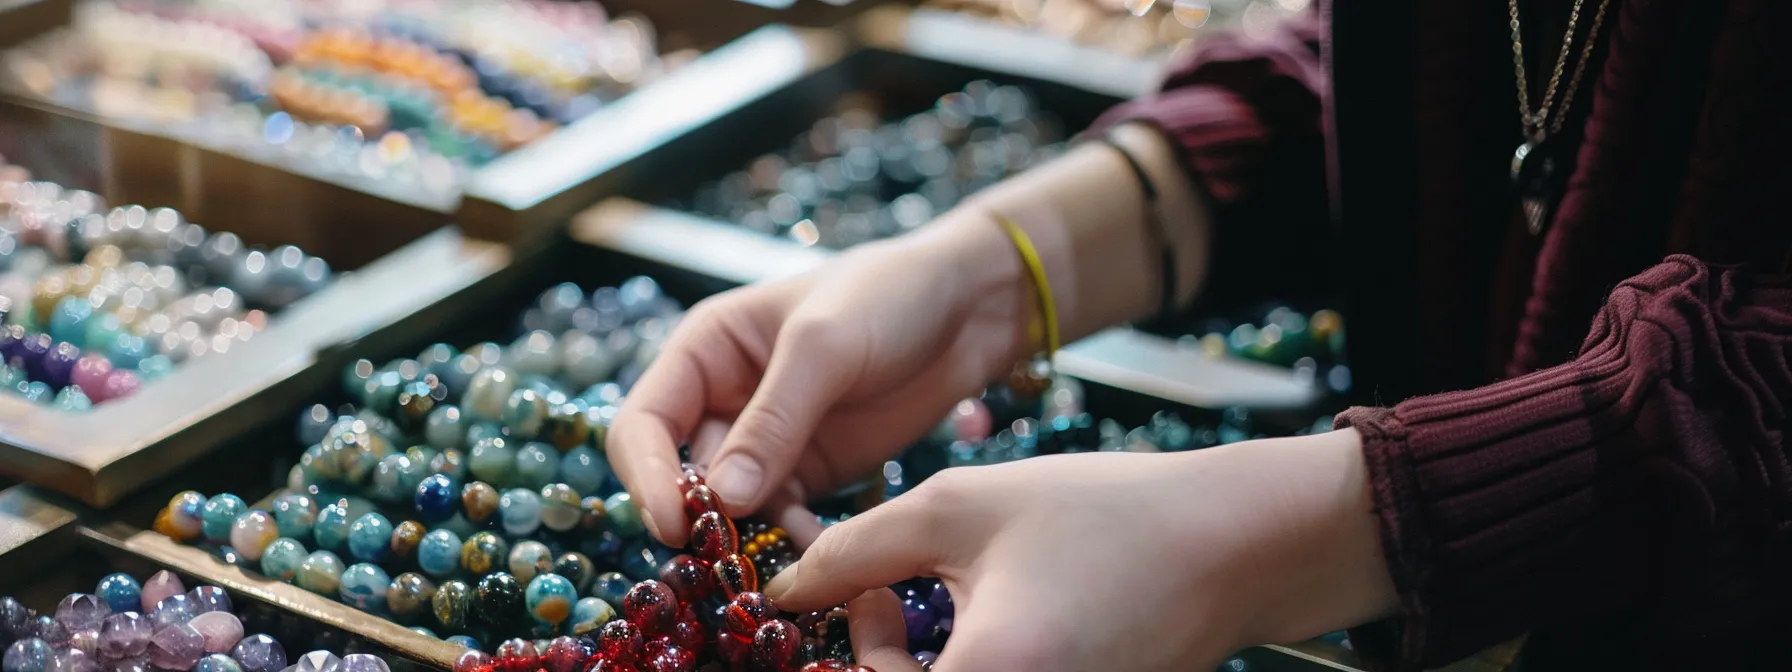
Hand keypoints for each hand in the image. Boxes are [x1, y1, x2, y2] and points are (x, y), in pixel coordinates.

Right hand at [608, 215, 1033, 544]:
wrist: (970, 306)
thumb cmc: (889, 295)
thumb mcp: (825, 345)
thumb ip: (774, 420)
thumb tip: (722, 499)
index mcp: (705, 351)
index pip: (644, 423)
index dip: (646, 476)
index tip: (672, 524)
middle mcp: (724, 399)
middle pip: (679, 476)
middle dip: (699, 520)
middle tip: (727, 560)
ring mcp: (767, 441)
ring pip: (731, 510)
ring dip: (750, 542)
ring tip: (785, 568)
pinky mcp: (811, 472)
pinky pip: (783, 521)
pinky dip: (796, 544)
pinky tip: (827, 558)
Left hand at [766, 430, 1400, 671]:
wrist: (1231, 547)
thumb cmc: (1106, 519)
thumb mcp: (961, 508)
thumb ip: (855, 550)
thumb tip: (786, 587)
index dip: (851, 647)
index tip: (854, 595)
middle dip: (874, 662)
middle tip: (882, 597)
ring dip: (913, 670)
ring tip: (933, 601)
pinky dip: (960, 671)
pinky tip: (978, 625)